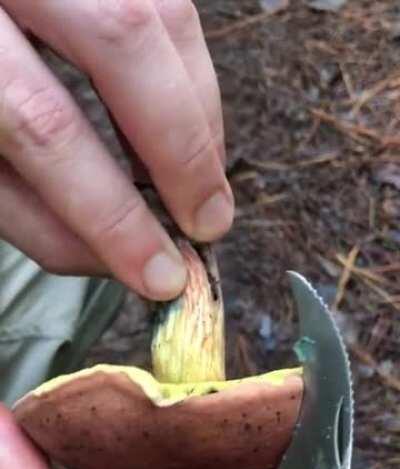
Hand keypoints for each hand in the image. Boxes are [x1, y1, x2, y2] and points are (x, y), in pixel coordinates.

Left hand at [0, 1, 232, 298]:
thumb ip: (33, 212)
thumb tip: (116, 257)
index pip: (45, 127)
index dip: (114, 212)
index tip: (158, 272)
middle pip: (123, 41)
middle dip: (182, 151)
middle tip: (208, 223)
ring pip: (162, 12)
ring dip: (199, 112)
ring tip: (203, 181)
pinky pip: (168, 3)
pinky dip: (190, 72)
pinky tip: (189, 123)